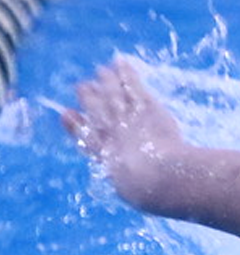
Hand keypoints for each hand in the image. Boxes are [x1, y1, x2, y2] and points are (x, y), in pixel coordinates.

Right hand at [63, 58, 187, 208]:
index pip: (86, 139)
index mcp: (105, 158)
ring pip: (112, 95)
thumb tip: (142, 191)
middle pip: (97, 111)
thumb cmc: (150, 193)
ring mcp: (126, 119)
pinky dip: (125, 73)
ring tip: (101, 70)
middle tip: (82, 85)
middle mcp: (111, 135)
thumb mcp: (138, 193)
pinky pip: (132, 85)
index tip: (67, 115)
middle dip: (90, 98)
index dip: (76, 126)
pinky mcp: (144, 107)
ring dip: (107, 81)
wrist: (157, 177)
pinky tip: (120, 61)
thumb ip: (137, 188)